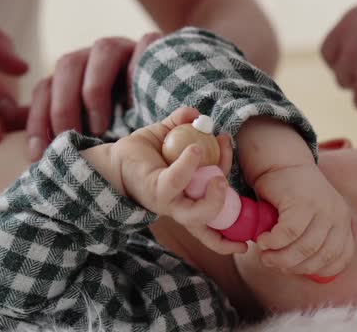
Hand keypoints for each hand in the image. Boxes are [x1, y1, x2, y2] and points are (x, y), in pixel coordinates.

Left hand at [27, 33, 160, 159]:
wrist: (166, 96)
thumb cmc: (124, 119)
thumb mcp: (88, 128)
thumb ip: (56, 126)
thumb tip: (16, 137)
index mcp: (72, 75)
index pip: (45, 88)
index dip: (37, 120)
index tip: (38, 154)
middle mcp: (93, 57)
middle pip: (67, 65)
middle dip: (64, 106)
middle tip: (71, 140)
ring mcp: (124, 48)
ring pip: (102, 51)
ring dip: (95, 90)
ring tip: (102, 127)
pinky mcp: (153, 47)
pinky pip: (144, 47)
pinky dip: (137, 69)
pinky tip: (135, 101)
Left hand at [110, 107, 246, 254]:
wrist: (111, 161)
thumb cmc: (141, 153)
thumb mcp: (166, 135)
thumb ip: (182, 122)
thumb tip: (196, 114)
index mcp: (190, 199)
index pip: (213, 221)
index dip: (228, 239)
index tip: (246, 243)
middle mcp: (181, 206)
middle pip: (210, 217)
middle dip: (225, 202)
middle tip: (224, 177)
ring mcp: (169, 203)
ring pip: (196, 213)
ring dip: (214, 197)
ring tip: (217, 172)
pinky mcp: (155, 193)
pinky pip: (177, 181)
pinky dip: (189, 164)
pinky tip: (195, 148)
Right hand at [253, 164, 353, 277]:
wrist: (282, 162)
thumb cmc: (292, 195)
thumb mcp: (311, 218)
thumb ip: (312, 240)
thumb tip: (298, 268)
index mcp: (343, 222)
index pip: (340, 258)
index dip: (316, 270)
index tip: (295, 269)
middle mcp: (338, 215)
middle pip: (319, 257)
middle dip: (293, 266)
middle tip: (272, 262)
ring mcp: (323, 208)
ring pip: (304, 248)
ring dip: (280, 258)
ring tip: (265, 254)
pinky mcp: (303, 202)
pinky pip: (288, 233)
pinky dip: (273, 242)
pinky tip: (262, 240)